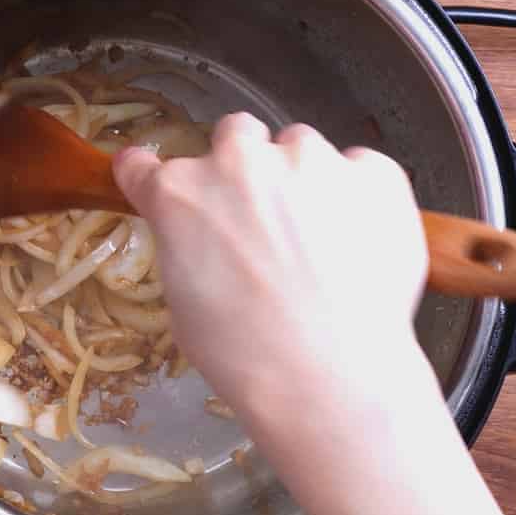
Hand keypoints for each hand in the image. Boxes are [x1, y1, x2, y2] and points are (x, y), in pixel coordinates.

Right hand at [113, 112, 430, 432]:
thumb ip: (189, 247)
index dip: (150, 175)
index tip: (157, 182)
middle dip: (244, 166)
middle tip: (262, 216)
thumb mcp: (185, 303)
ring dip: (303, 177)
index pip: (143, 164)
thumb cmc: (247, 358)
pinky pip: (363, 166)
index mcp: (180, 194)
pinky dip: (360, 193)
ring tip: (322, 236)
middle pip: (235, 133)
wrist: (332, 381)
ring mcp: (309, 160)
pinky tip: (363, 239)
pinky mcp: (371, 174)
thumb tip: (209, 239)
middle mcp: (239, 161)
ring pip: (301, 145)